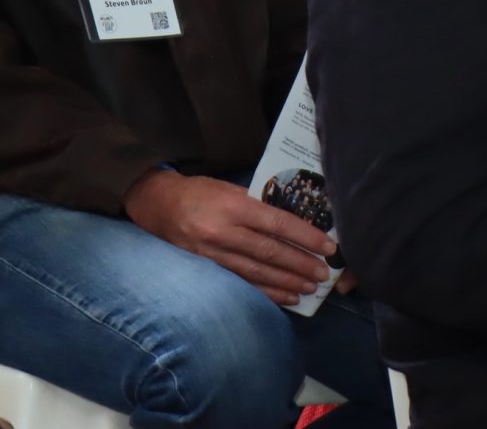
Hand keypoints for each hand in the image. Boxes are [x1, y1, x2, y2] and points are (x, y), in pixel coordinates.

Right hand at [125, 170, 333, 305]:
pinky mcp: (206, 270)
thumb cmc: (201, 193)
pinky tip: (285, 297)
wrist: (158, 205)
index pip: (278, 223)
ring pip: (257, 272)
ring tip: (310, 287)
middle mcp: (224, 231)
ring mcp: (213, 254)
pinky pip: (241, 284)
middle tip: (323, 273)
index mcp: (234, 206)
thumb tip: (295, 223)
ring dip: (287, 282)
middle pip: (270, 252)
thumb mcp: (231, 189)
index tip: (327, 247)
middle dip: (301, 264)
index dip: (306, 237)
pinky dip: (266, 292)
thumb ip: (259, 204)